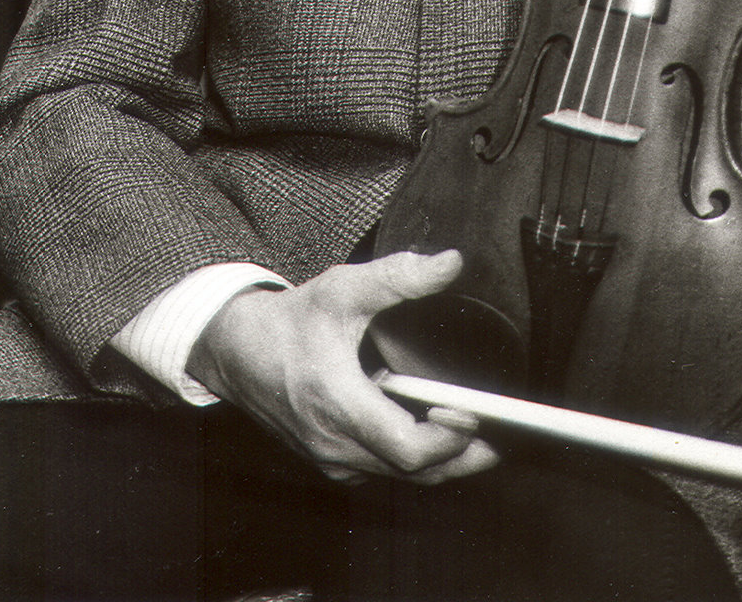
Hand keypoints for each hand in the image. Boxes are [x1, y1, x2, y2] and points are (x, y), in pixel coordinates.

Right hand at [187, 249, 498, 484]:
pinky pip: (385, 473)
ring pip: (403, 477)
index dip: (448, 437)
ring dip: (444, 460)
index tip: (472, 409)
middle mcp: (335, 443)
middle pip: (416, 472)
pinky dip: (417, 459)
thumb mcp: (343, 288)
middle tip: (504, 433)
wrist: (237, 352)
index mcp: (338, 404)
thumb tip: (450, 264)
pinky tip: (437, 432)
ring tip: (482, 432)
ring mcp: (332, 460)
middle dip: (464, 454)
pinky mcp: (332, 462)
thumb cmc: (289, 322)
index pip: (408, 447)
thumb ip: (398, 276)